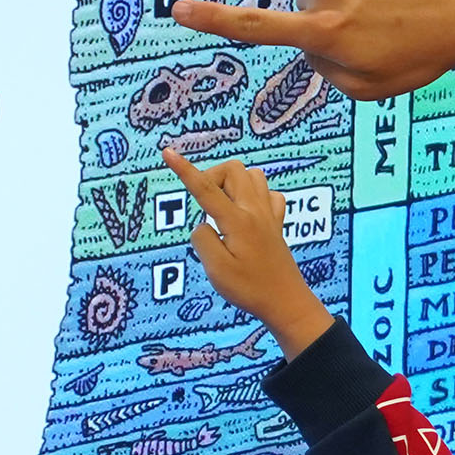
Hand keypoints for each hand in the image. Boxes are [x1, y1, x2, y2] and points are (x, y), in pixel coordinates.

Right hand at [160, 147, 335, 355]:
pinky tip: (247, 213)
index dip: (184, 170)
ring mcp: (269, 215)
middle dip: (211, 177)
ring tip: (223, 207)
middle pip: (233, 170)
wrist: (286, 302)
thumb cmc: (250, 290)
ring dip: (233, 183)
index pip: (205, 189)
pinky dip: (254, 195)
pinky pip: (268, 193)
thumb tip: (203, 224)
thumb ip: (202, 240)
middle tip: (203, 206)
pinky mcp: (277, 224)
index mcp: (237, 221)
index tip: (167, 152)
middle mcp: (255, 211)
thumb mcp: (216, 270)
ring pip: (252, 175)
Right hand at [169, 0, 454, 100]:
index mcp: (326, 33)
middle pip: (307, 1)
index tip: (179, 10)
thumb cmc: (424, 51)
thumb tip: (311, 43)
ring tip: (400, 2)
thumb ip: (328, 72)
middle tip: (381, 26)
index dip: (215, 21)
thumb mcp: (372, 86)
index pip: (258, 29)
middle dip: (333, 14)